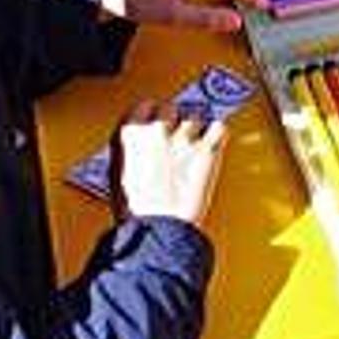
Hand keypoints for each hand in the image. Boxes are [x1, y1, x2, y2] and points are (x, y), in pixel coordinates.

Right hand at [113, 101, 226, 230]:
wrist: (157, 231)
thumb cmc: (137, 214)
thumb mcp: (119, 178)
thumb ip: (131, 154)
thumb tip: (141, 147)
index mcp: (129, 136)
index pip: (143, 107)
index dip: (152, 113)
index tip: (157, 118)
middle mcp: (155, 132)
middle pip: (170, 107)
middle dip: (174, 119)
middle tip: (177, 135)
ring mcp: (182, 138)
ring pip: (196, 115)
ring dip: (197, 128)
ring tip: (195, 145)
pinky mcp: (206, 149)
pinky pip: (219, 128)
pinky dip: (218, 135)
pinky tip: (214, 143)